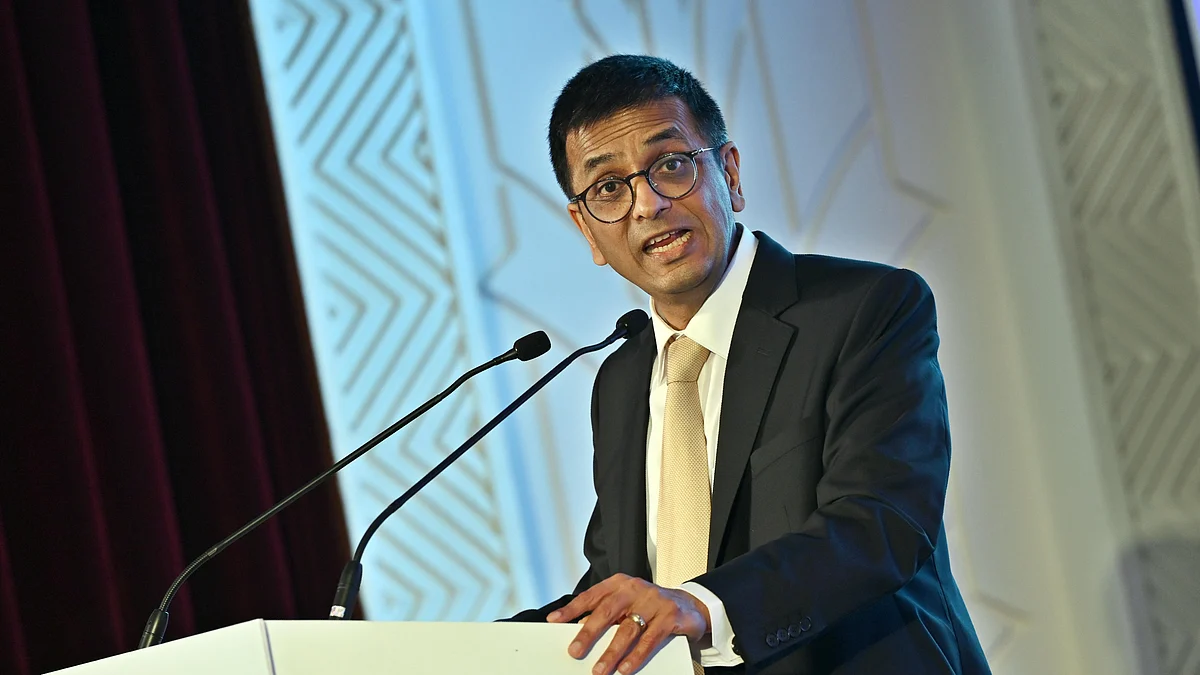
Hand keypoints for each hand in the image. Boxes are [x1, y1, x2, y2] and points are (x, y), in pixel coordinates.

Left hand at [547, 573, 710, 674]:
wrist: (690, 605)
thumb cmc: (650, 606)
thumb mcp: (627, 605)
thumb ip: (607, 614)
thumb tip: (581, 628)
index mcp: (620, 583)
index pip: (592, 595)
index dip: (572, 608)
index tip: (555, 620)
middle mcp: (636, 589)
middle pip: (608, 611)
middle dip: (589, 633)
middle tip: (575, 651)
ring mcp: (654, 601)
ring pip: (628, 629)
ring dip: (612, 652)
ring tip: (600, 669)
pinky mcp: (670, 615)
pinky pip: (650, 638)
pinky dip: (636, 655)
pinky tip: (626, 667)